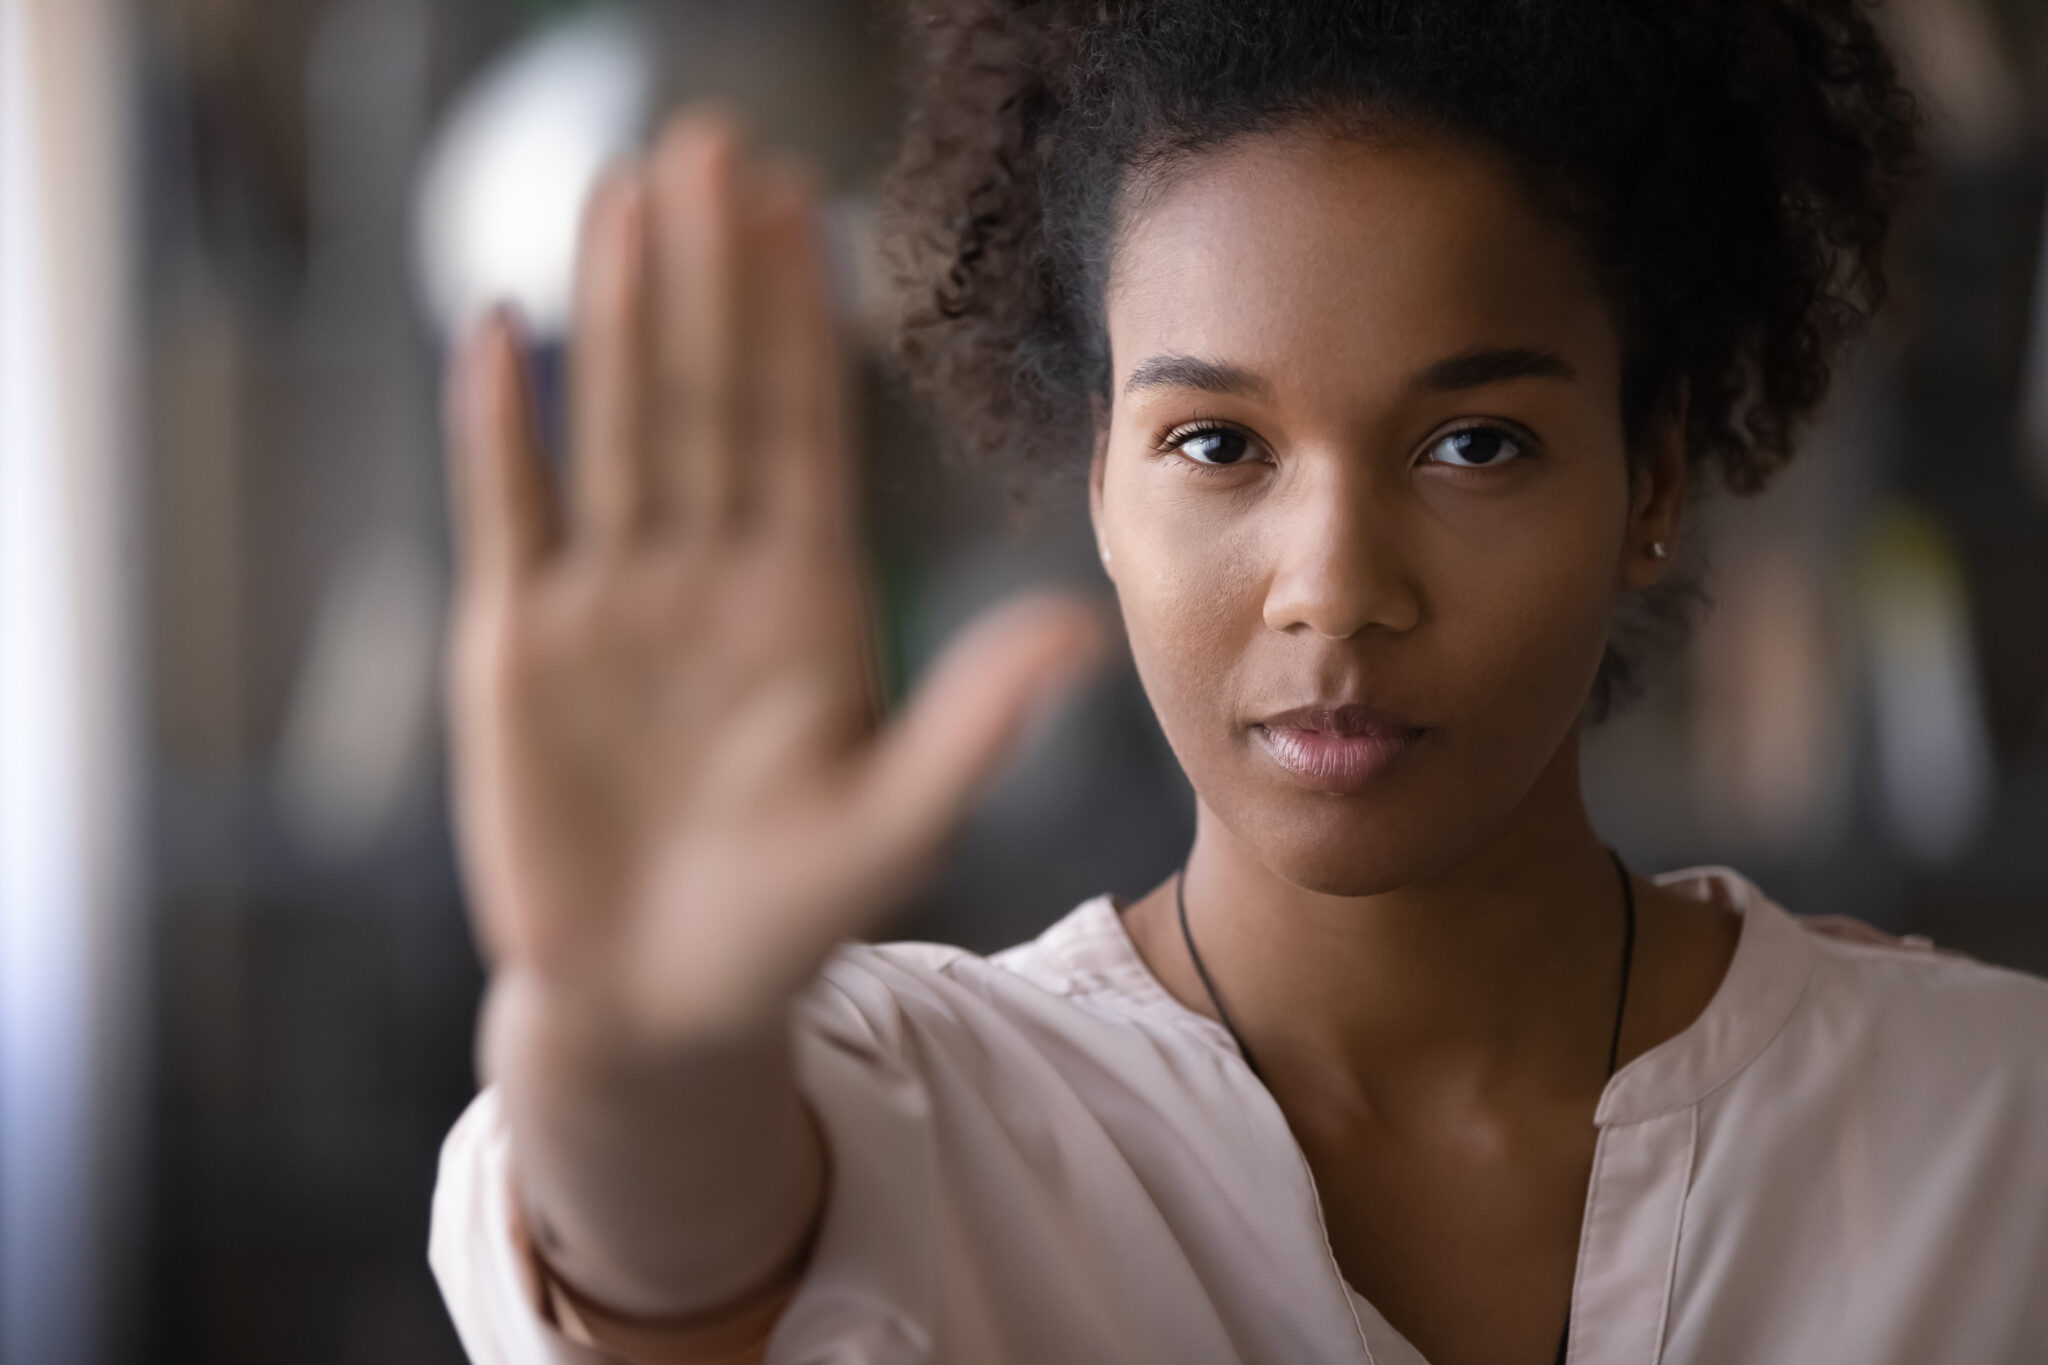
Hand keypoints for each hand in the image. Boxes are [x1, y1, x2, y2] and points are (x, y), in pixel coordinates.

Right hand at [444, 114, 1103, 1049]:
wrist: (657, 1001)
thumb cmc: (784, 921)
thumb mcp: (891, 821)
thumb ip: (974, 722)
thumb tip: (1082, 629)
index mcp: (805, 599)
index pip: (798, 424)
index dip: (793, 313)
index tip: (793, 198)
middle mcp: (709, 577)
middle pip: (705, 394)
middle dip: (705, 271)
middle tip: (706, 140)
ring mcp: (611, 602)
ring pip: (614, 427)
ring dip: (615, 313)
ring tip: (619, 195)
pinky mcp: (521, 647)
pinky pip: (510, 514)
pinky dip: (501, 429)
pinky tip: (501, 332)